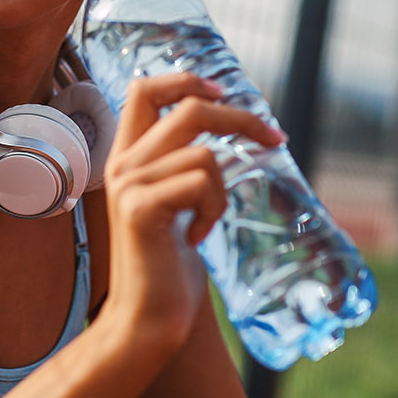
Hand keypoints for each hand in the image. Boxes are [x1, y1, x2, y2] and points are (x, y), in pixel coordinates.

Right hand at [99, 73, 285, 357]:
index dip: (186, 80)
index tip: (221, 92)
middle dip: (240, 119)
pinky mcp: (141, 208)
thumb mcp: (173, 202)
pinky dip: (213, 209)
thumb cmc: (167, 264)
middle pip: (188, 107)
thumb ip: (181, 165)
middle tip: (276, 140)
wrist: (146, 317)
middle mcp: (122, 164)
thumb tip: (223, 126)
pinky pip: (202, 183)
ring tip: (206, 222)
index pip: (144, 89)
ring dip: (222, 191)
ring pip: (205, 154)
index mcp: (127, 157)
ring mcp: (128, 185)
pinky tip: (196, 237)